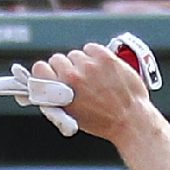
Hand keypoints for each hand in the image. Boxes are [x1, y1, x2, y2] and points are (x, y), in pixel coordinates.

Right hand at [27, 43, 151, 142]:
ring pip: (76, 54)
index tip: (52, 75)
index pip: (39, 68)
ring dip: (82, 63)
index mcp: (59, 92)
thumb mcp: (70, 115)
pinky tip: (101, 68)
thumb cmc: (102, 122)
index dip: (46, 71)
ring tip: (93, 77)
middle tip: (77, 79)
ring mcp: (89, 65)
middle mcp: (72, 76)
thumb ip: (55, 98)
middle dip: (65, 68)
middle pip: (58, 59)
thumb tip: (44, 87)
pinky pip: (91, 48)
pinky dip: (95, 55)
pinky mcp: (105, 57)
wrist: (130, 119)